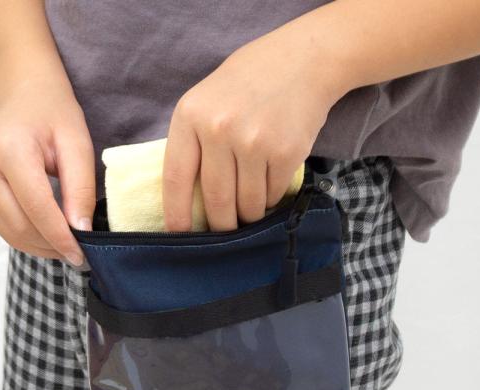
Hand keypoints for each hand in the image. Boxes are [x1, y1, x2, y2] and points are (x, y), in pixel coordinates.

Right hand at [0, 76, 94, 265]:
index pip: (36, 208)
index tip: (82, 255)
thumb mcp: (78, 146)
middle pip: (20, 226)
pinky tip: (49, 233)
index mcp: (8, 150)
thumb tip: (80, 231)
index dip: (60, 237)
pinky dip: (29, 237)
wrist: (25, 99)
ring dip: (41, 246)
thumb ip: (80, 189)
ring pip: (10, 233)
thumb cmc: (54, 117)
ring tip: (66, 245)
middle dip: (52, 245)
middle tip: (80, 252)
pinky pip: (3, 228)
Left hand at [162, 27, 347, 231]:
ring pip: (247, 205)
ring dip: (248, 215)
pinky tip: (269, 181)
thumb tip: (188, 202)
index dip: (176, 216)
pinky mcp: (286, 152)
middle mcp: (219, 129)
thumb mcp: (206, 101)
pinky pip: (272, 195)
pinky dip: (270, 199)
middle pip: (216, 202)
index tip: (179, 238)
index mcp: (190, 116)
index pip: (176, 180)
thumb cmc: (247, 84)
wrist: (303, 61)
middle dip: (221, 226)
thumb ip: (193, 143)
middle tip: (224, 231)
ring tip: (249, 205)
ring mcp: (254, 141)